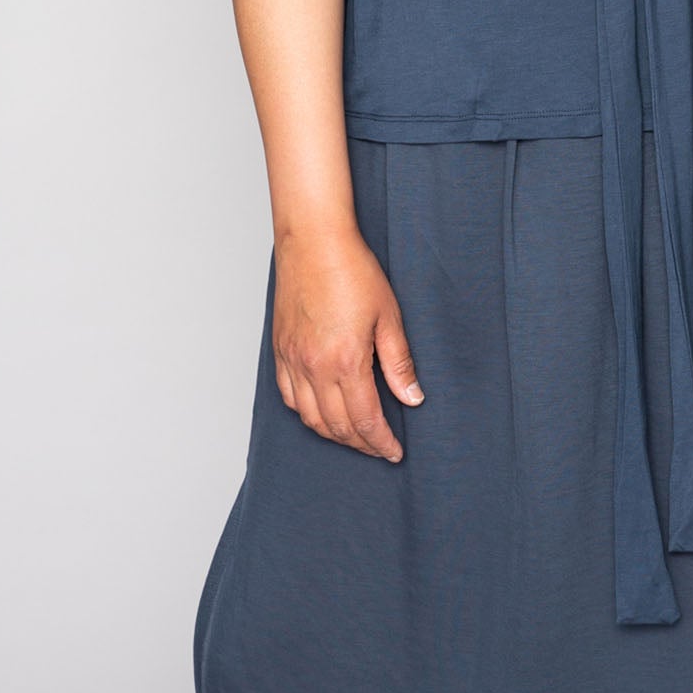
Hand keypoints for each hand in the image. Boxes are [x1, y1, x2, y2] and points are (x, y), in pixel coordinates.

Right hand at [271, 225, 422, 461]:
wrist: (313, 241)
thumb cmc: (353, 270)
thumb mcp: (389, 316)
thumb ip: (399, 363)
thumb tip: (412, 398)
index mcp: (345, 361)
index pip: (364, 419)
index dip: (381, 442)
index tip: (394, 452)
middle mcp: (314, 367)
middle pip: (336, 425)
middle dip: (361, 443)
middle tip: (380, 449)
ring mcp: (292, 360)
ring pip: (310, 417)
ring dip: (334, 434)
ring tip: (355, 437)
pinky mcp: (280, 350)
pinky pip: (288, 396)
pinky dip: (306, 414)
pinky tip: (321, 414)